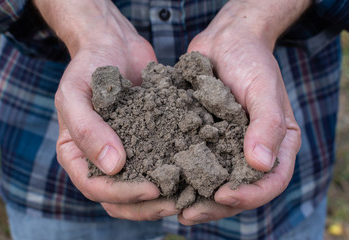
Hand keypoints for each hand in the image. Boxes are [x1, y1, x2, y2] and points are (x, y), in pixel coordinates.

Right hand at [34, 0, 179, 219]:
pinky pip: (160, 162)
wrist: (114, 44)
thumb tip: (112, 167)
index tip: (152, 189)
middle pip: (120, 198)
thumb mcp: (76, 93)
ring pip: (142, 187)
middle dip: (146, 205)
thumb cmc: (89, 66)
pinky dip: (176, 172)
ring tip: (190, 194)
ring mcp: (126, 152)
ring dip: (163, 196)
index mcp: (77, 154)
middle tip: (177, 202)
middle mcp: (101, 159)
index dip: (122, 194)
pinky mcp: (148, 141)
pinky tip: (196, 170)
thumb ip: (87, 130)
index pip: (95, 187)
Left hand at [178, 0, 308, 224]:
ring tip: (170, 206)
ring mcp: (226, 146)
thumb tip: (260, 164)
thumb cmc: (251, 60)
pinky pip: (195, 161)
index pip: (271, 181)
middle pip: (239, 189)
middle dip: (215, 205)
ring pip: (214, 180)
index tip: (224, 195)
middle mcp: (251, 151)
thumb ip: (268, 124)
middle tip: (188, 213)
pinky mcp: (204, 138)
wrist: (225, 41)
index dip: (250, 195)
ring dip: (194, 196)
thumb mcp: (263, 88)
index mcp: (276, 144)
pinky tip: (160, 179)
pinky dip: (181, 173)